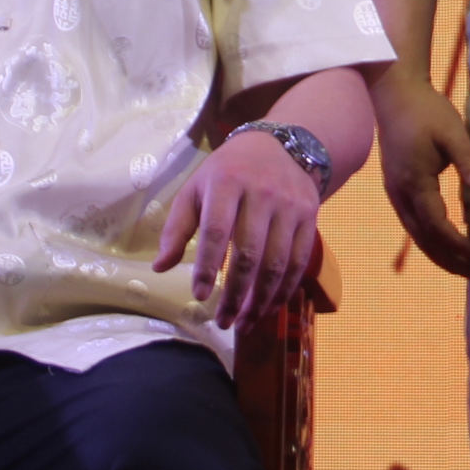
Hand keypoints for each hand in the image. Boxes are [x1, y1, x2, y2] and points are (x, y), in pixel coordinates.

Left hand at [155, 128, 324, 330]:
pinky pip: (299, 262)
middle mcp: (262, 194)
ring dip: (260, 300)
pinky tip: (268, 308)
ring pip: (278, 263)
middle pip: (250, 253)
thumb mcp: (196, 188)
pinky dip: (284, 290)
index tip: (199, 296)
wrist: (283, 145)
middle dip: (236, 294)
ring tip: (243, 323)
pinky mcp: (310, 218)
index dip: (208, 266)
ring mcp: (290, 207)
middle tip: (223, 321)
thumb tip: (159, 268)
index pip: (217, 230)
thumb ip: (177, 227)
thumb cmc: (229, 171)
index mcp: (227, 183)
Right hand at [373, 76, 469, 275]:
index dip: (456, 243)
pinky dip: (427, 238)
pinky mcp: (395, 188)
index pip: (436, 223)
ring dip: (437, 252)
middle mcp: (400, 193)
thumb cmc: (426, 111)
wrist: (394, 95)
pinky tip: (442, 243)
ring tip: (461, 266)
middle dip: (447, 258)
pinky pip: (411, 222)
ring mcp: (394, 192)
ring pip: (415, 233)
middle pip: (423, 237)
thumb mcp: (452, 131)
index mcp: (415, 181)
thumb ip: (467, 160)